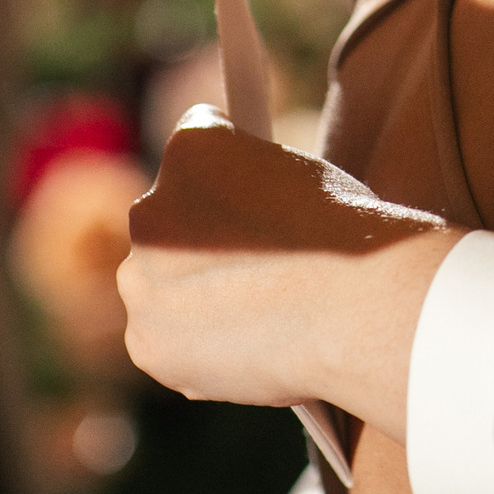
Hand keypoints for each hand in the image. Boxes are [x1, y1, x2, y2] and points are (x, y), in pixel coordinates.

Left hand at [120, 105, 457, 432]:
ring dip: (194, 296)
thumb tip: (243, 218)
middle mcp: (148, 208)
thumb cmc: (350, 237)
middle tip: (262, 266)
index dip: (233, 176)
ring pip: (161, 287)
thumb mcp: (304, 177)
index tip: (258, 200)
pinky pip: (165, 341)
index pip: (197, 147)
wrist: (353, 310)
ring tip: (261, 312)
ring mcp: (140, 280)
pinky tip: (249, 345)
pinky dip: (196, 347)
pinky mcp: (145, 345)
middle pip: (167, 222)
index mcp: (191, 146)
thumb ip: (253, 185)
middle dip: (202, 240)